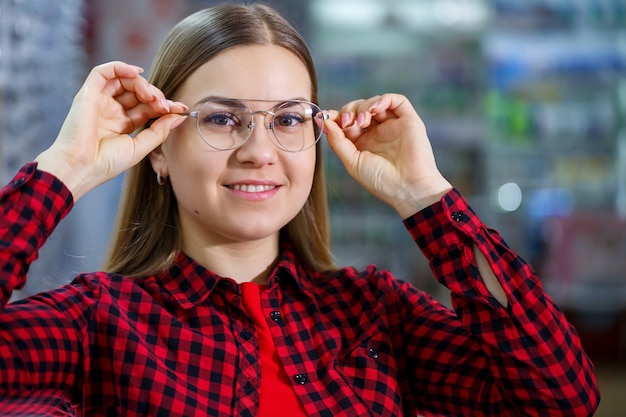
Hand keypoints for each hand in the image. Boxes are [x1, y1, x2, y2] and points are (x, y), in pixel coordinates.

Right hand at [34, 61, 187, 200]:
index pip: (148, 107)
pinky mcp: (88, 93)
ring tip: (152, 97)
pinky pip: (104, 72)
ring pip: (125, 80)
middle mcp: (112, 110)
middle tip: (165, 107)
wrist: (81, 167)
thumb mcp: (140, 146)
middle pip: (139, 93)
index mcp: (124, 124)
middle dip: (156, 96)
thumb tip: (178, 116)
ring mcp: (100, 101)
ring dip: (143, 84)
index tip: (181, 109)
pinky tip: (137, 73)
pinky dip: (120, 67)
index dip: (165, 105)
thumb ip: (159, 131)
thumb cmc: (107, 162)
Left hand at [324, 93, 451, 217]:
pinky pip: (397, 101)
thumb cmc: (380, 180)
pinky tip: (375, 109)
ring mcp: (393, 125)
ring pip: (375, 103)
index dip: (336, 117)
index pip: (346, 122)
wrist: (407, 187)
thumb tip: (323, 121)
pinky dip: (383, 100)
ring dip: (363, 107)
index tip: (326, 116)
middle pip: (358, 109)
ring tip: (362, 121)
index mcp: (363, 144)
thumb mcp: (352, 161)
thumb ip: (337, 141)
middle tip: (347, 122)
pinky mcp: (408, 120)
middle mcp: (378, 133)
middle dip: (349, 111)